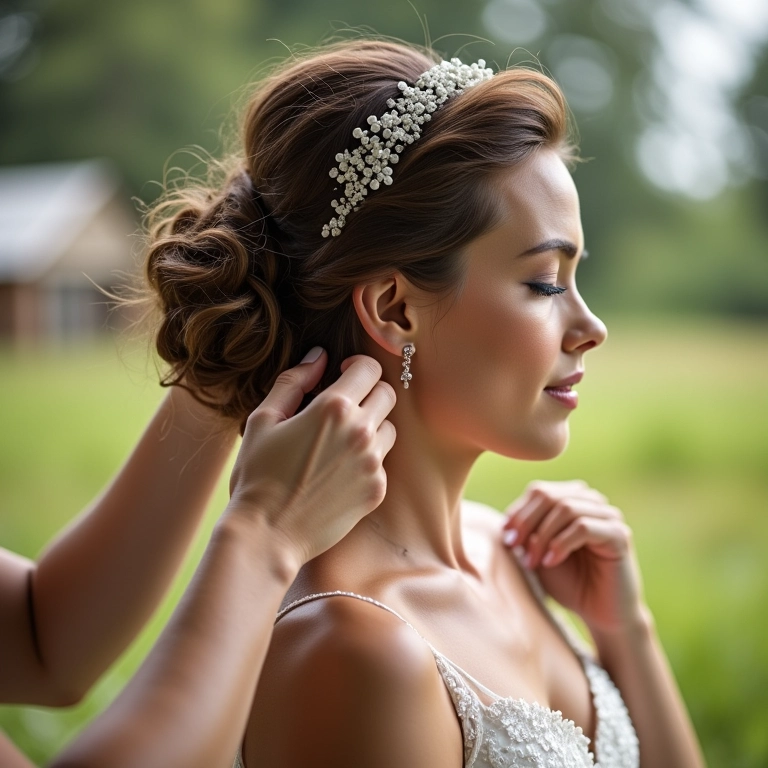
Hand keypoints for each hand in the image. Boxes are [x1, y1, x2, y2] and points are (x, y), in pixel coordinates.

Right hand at [226, 348, 396, 569]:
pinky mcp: (376, 490)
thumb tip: (319, 357)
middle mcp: (361, 433)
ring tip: (340, 440)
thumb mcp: (263, 420)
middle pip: (387, 395)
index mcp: (333, 408)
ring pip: (389, 428)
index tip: (342, 374)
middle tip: (344, 406)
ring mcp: (373, 464)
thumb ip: (293, 382)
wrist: (267, 535)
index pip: (369, 369)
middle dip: (368, 392)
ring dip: (371, 426)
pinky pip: (382, 462)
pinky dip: (366, 460)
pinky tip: (338, 471)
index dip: (356, 366)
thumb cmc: (257, 475)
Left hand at [501, 480, 646, 633]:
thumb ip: (527, 533)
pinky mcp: (619, 535)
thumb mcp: (539, 554)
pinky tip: (551, 562)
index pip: (540, 491)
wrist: (601, 615)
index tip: (506, 538)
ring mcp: (608, 516)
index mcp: (573, 501)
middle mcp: (592, 503)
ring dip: (542, 535)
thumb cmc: (570, 583)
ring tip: (533, 562)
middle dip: (527, 522)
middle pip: (550, 496)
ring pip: (566, 508)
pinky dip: (560, 543)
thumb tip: (507, 521)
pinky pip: (583, 527)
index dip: (518, 513)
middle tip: (514, 548)